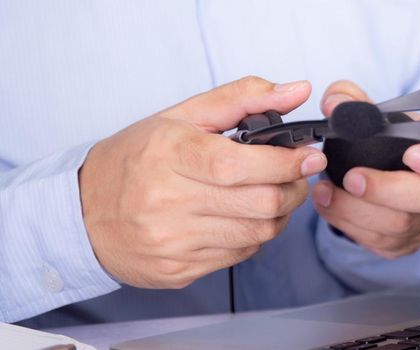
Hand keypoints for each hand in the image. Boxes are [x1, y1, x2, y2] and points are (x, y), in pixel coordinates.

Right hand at [79, 76, 326, 287]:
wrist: (81, 213)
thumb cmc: (136, 159)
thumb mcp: (181, 116)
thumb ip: (242, 98)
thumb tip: (297, 90)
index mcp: (169, 154)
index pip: (241, 164)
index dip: (286, 163)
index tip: (308, 157)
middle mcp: (167, 200)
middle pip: (260, 202)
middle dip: (293, 188)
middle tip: (297, 176)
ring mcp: (172, 240)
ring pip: (258, 232)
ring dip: (279, 213)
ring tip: (273, 195)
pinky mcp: (178, 269)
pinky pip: (240, 255)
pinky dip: (254, 235)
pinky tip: (243, 217)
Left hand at [311, 81, 419, 258]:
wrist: (384, 172)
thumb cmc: (393, 142)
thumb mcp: (381, 115)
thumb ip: (357, 101)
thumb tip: (336, 103)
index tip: (413, 154)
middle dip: (389, 189)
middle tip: (354, 177)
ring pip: (401, 226)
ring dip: (357, 209)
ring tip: (325, 190)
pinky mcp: (405, 245)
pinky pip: (379, 241)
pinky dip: (347, 222)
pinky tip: (327, 205)